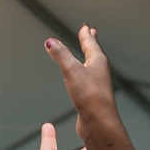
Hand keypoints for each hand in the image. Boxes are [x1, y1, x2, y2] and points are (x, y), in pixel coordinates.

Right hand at [44, 26, 123, 144]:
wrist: (98, 123)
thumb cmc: (89, 96)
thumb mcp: (71, 70)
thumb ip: (61, 55)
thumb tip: (50, 41)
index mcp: (98, 61)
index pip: (91, 43)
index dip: (86, 34)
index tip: (85, 26)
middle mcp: (100, 71)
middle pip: (94, 52)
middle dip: (90, 43)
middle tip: (91, 33)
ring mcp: (96, 84)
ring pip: (91, 66)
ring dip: (88, 57)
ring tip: (87, 53)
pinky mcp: (91, 97)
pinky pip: (86, 80)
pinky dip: (82, 73)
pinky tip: (80, 79)